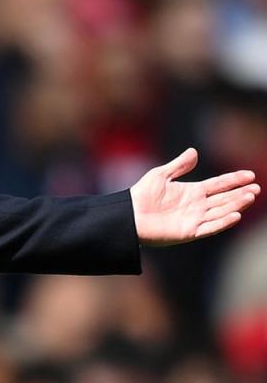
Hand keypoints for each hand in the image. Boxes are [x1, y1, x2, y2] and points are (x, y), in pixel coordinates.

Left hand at [130, 148, 258, 245]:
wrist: (129, 215)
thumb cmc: (142, 195)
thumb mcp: (161, 175)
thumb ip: (179, 165)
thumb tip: (194, 151)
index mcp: (192, 192)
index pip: (218, 185)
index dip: (234, 180)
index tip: (250, 175)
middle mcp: (197, 206)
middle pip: (225, 198)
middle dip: (241, 193)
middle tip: (256, 187)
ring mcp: (195, 219)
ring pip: (222, 211)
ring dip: (236, 204)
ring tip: (250, 196)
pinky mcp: (190, 231)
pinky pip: (210, 227)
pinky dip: (223, 222)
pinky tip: (236, 214)